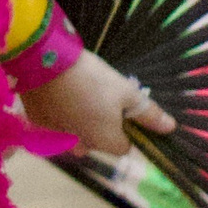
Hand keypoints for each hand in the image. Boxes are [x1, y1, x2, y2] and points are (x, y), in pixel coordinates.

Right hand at [20, 47, 174, 158]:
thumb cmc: (91, 79)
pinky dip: (56, 113)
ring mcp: (55, 134)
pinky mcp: (36, 120)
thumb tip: (170, 128)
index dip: (126, 130)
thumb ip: (148, 113)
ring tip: (75, 95)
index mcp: (105, 141)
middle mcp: (80, 144)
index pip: (123, 146)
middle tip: (97, 98)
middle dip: (99, 126)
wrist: (43, 61)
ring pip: (73, 133)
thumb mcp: (126, 92)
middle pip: (96, 141)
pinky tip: (56, 93)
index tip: (121, 110)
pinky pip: (53, 123)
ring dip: (76, 122)